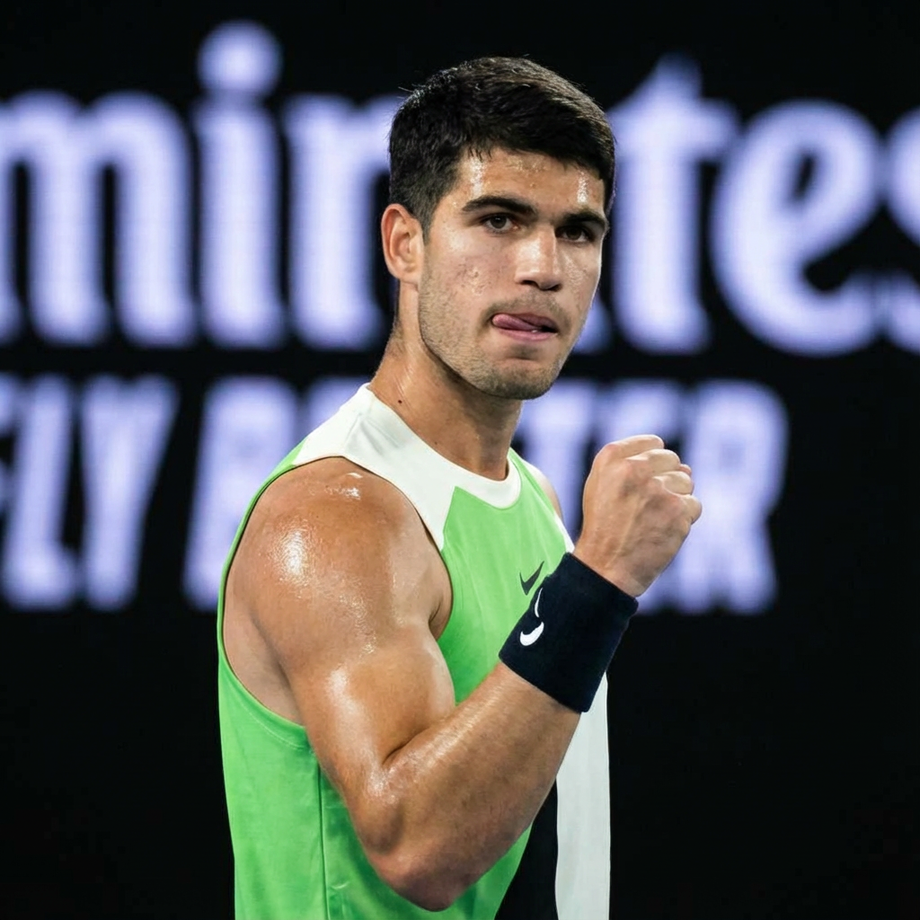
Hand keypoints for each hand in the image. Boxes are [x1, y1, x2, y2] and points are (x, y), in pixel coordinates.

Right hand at [573, 435, 701, 596]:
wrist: (605, 568)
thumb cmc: (604, 526)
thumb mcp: (601, 485)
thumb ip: (632, 464)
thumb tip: (685, 466)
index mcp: (612, 458)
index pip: (654, 444)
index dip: (653, 464)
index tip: (641, 484)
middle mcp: (634, 469)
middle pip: (673, 461)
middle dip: (666, 481)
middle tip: (646, 507)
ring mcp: (658, 489)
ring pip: (686, 483)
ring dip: (676, 501)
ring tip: (652, 520)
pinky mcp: (677, 511)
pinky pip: (694, 506)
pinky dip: (683, 520)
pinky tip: (663, 531)